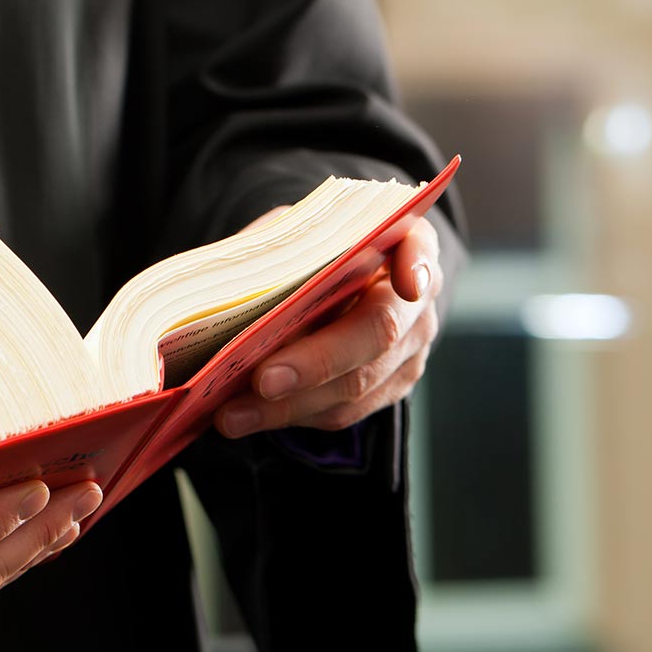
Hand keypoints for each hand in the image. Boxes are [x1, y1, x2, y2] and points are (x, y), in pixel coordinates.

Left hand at [215, 211, 441, 436]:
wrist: (335, 280)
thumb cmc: (310, 251)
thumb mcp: (295, 234)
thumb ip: (279, 251)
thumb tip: (233, 290)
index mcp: (402, 243)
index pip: (419, 247)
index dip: (416, 265)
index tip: (407, 283)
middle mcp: (416, 298)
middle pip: (377, 332)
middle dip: (317, 361)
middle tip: (263, 380)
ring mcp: (409, 348)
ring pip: (356, 385)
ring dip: (289, 405)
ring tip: (233, 414)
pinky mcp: (389, 388)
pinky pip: (343, 411)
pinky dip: (291, 415)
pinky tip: (248, 417)